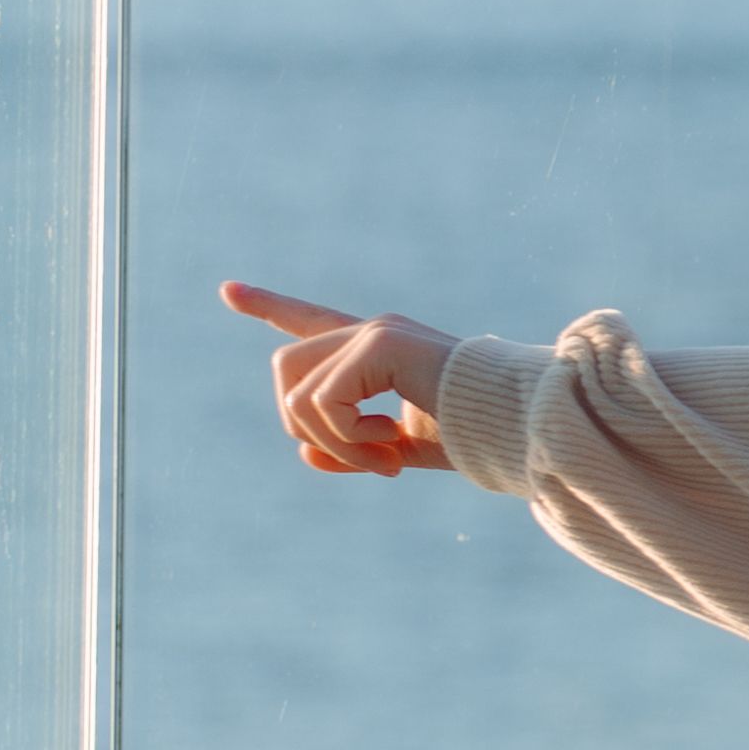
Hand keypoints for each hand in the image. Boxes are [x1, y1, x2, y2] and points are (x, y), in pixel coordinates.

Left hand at [227, 281, 457, 475]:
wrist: (520, 423)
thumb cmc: (475, 435)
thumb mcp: (398, 450)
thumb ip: (350, 450)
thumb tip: (304, 452)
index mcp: (376, 350)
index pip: (310, 320)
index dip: (268, 306)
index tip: (227, 290)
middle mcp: (371, 330)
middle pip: (286, 369)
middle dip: (305, 425)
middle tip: (368, 459)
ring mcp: (374, 333)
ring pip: (297, 391)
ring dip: (333, 441)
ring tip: (386, 458)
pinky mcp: (380, 344)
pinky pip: (323, 402)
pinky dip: (348, 439)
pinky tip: (391, 446)